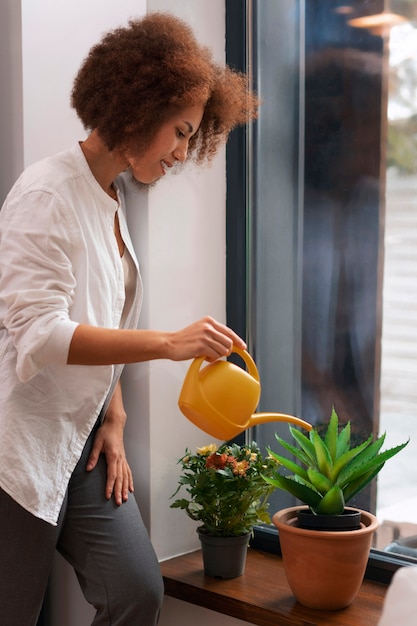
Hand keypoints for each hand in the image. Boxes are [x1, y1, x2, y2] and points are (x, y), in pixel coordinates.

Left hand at [86, 383, 133, 504]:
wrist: (115, 424)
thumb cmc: (105, 432)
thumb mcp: (97, 443)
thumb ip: (93, 457)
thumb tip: (89, 469)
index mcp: (113, 456)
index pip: (112, 474)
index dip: (110, 486)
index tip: (108, 496)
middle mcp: (120, 459)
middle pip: (120, 478)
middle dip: (119, 491)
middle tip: (118, 502)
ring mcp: (123, 459)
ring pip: (126, 476)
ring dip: (125, 488)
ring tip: (125, 499)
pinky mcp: (123, 459)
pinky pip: (128, 472)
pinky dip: (130, 481)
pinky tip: (130, 488)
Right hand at [167, 316, 246, 361]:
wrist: (170, 343)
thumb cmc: (185, 340)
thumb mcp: (201, 331)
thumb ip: (214, 334)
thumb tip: (230, 344)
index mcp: (209, 321)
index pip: (229, 331)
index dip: (238, 340)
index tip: (243, 347)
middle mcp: (208, 327)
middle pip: (229, 343)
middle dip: (225, 351)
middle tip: (216, 353)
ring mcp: (205, 336)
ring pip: (223, 350)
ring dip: (217, 355)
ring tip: (207, 354)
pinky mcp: (201, 346)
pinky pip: (215, 356)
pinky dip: (211, 359)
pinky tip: (203, 356)